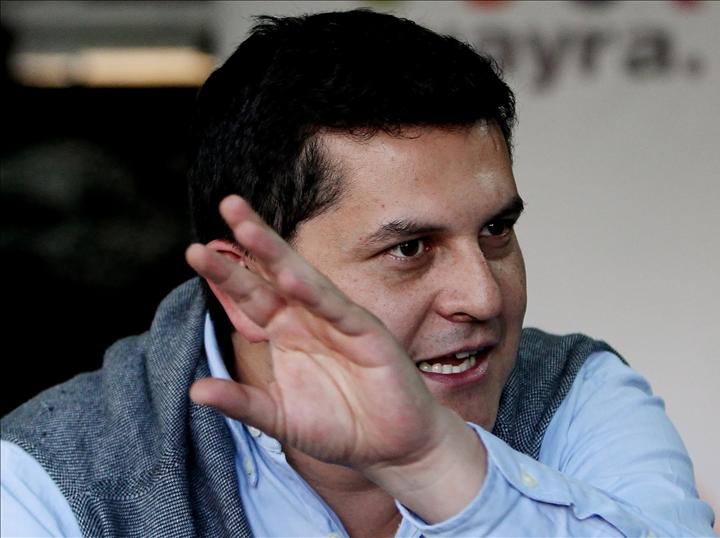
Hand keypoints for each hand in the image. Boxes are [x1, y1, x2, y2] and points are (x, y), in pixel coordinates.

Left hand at [186, 195, 484, 520]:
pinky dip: (316, 295)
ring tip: (248, 228)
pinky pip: (338, 310)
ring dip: (277, 254)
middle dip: (252, 240)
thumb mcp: (280, 419)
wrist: (392, 444)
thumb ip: (242, 403)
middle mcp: (309, 319)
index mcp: (286, 333)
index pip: (250, 296)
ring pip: (305, 281)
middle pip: (274, 273)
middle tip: (228, 204)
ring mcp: (339, 322)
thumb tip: (194, 390)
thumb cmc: (340, 427)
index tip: (195, 251)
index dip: (225, 274)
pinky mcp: (368, 333)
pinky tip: (292, 278)